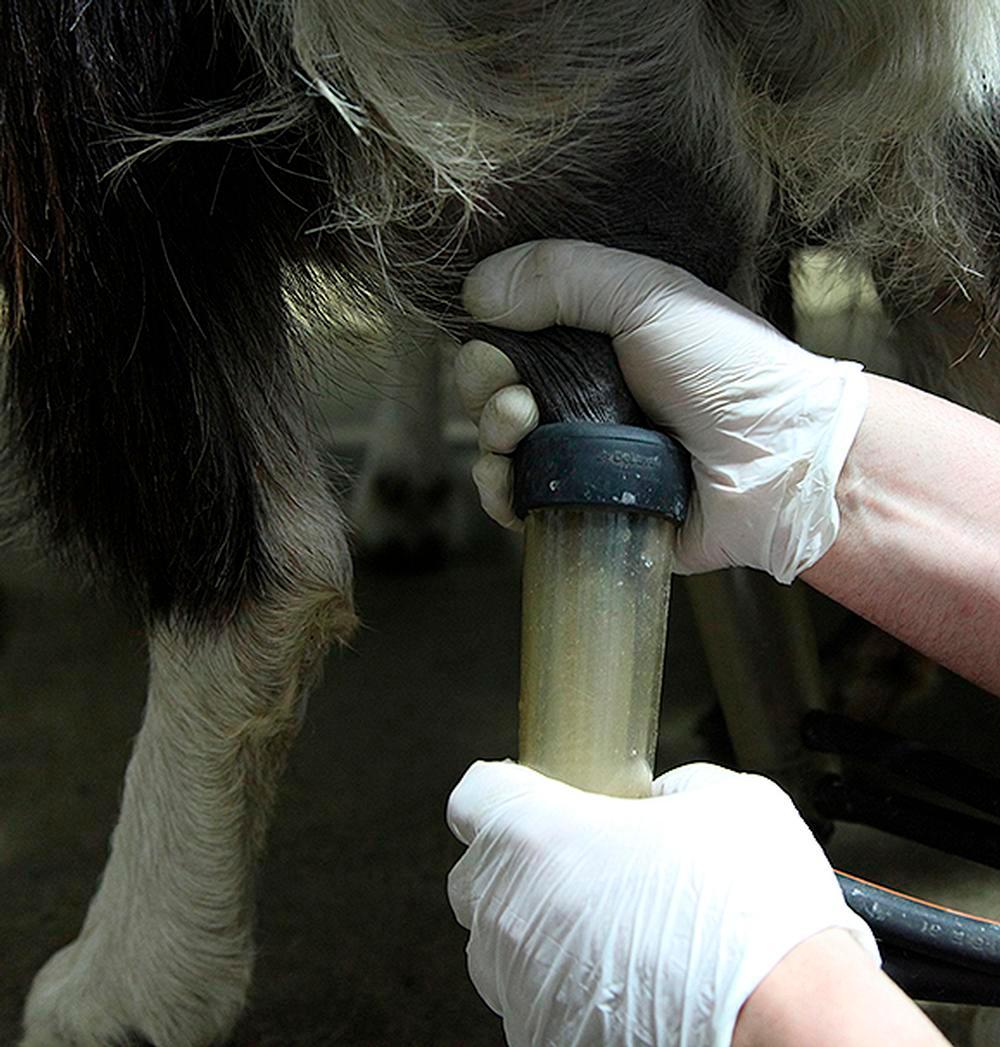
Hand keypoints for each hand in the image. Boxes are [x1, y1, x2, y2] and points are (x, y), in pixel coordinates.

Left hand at [447, 760, 877, 1046]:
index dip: (506, 790)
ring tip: (622, 927)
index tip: (532, 794)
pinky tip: (632, 979)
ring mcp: (522, 989)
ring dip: (547, 927)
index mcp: (538, 839)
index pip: (475, 797)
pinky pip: (536, 999)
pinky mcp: (544, 1041)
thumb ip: (671, 788)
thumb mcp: (727, 800)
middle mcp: (513, 916)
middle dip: (524, 863)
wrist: (791, 1028)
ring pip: (506, 943)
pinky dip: (569, 985)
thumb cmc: (753, 917)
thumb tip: (661, 800)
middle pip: (482, 874)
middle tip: (591, 862)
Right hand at [456, 240, 868, 581]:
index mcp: (592, 338)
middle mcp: (579, 392)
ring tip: (523, 427)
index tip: (499, 345)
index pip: (508, 333)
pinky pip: (515, 503)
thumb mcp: (647, 293)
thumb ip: (561, 276)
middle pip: (491, 388)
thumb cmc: (724, 367)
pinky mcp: (582, 506)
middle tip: (519, 396)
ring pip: (496, 445)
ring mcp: (578, 453)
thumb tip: (473, 289)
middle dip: (485, 388)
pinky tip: (506, 481)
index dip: (489, 339)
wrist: (776, 460)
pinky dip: (497, 492)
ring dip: (490, 435)